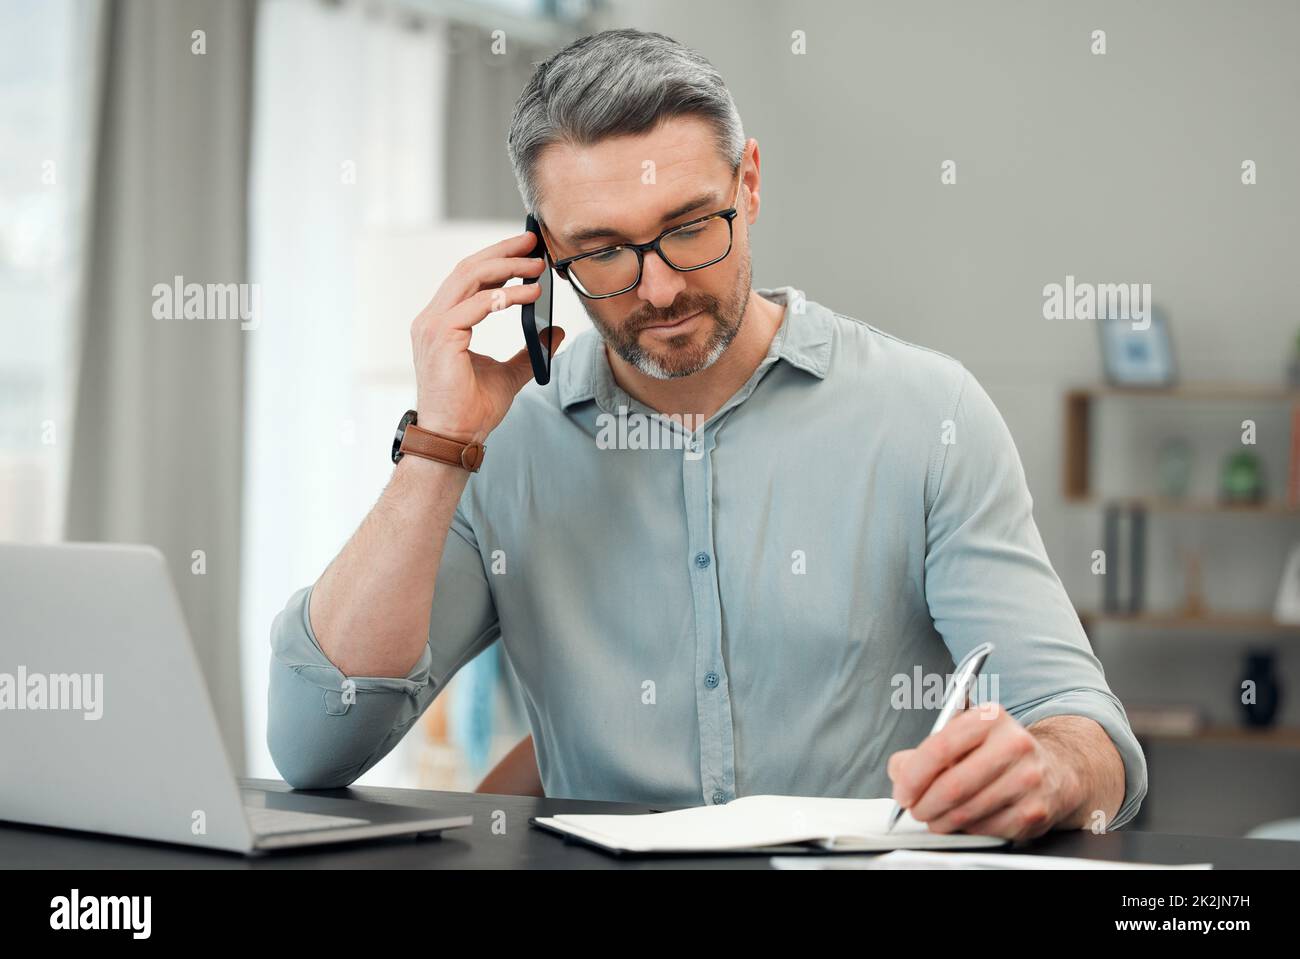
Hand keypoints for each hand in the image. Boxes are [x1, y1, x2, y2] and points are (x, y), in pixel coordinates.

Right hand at [410, 230, 564, 443]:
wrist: (455, 438)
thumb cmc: (471, 410)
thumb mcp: (509, 374)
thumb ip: (529, 350)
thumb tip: (553, 331)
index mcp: (442, 322)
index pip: (468, 277)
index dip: (498, 257)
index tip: (527, 248)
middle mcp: (432, 319)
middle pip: (468, 268)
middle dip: (503, 250)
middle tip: (534, 240)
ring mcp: (433, 326)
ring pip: (470, 278)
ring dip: (508, 266)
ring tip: (539, 264)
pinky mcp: (441, 337)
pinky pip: (478, 304)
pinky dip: (507, 294)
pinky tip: (532, 294)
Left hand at [886, 704, 1083, 841]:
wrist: (1053, 770)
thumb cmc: (995, 752)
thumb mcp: (961, 737)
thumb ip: (923, 751)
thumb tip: (900, 770)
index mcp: (990, 718)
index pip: (940, 748)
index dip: (913, 776)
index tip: (902, 791)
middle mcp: (1014, 744)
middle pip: (952, 786)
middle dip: (924, 804)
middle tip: (914, 809)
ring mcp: (1028, 779)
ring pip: (966, 812)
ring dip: (941, 821)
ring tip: (934, 816)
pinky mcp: (1034, 811)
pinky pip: (985, 829)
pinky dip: (966, 830)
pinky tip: (964, 820)